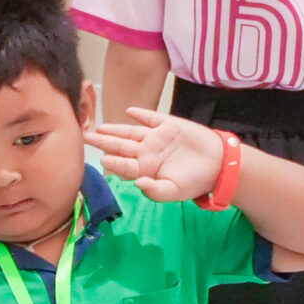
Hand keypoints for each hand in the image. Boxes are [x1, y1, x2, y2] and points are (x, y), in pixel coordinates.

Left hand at [85, 108, 226, 201]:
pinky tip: (129, 111)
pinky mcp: (168, 126)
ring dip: (114, 129)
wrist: (219, 165)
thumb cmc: (196, 182)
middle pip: (120, 147)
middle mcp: (146, 153)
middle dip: (102, 143)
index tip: (101, 158)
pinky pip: (151, 118)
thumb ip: (155, 191)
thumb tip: (138, 184)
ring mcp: (156, 138)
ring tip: (99, 127)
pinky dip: (140, 114)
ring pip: (130, 132)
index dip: (113, 162)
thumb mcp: (175, 191)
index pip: (124, 165)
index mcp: (146, 169)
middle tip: (84, 138)